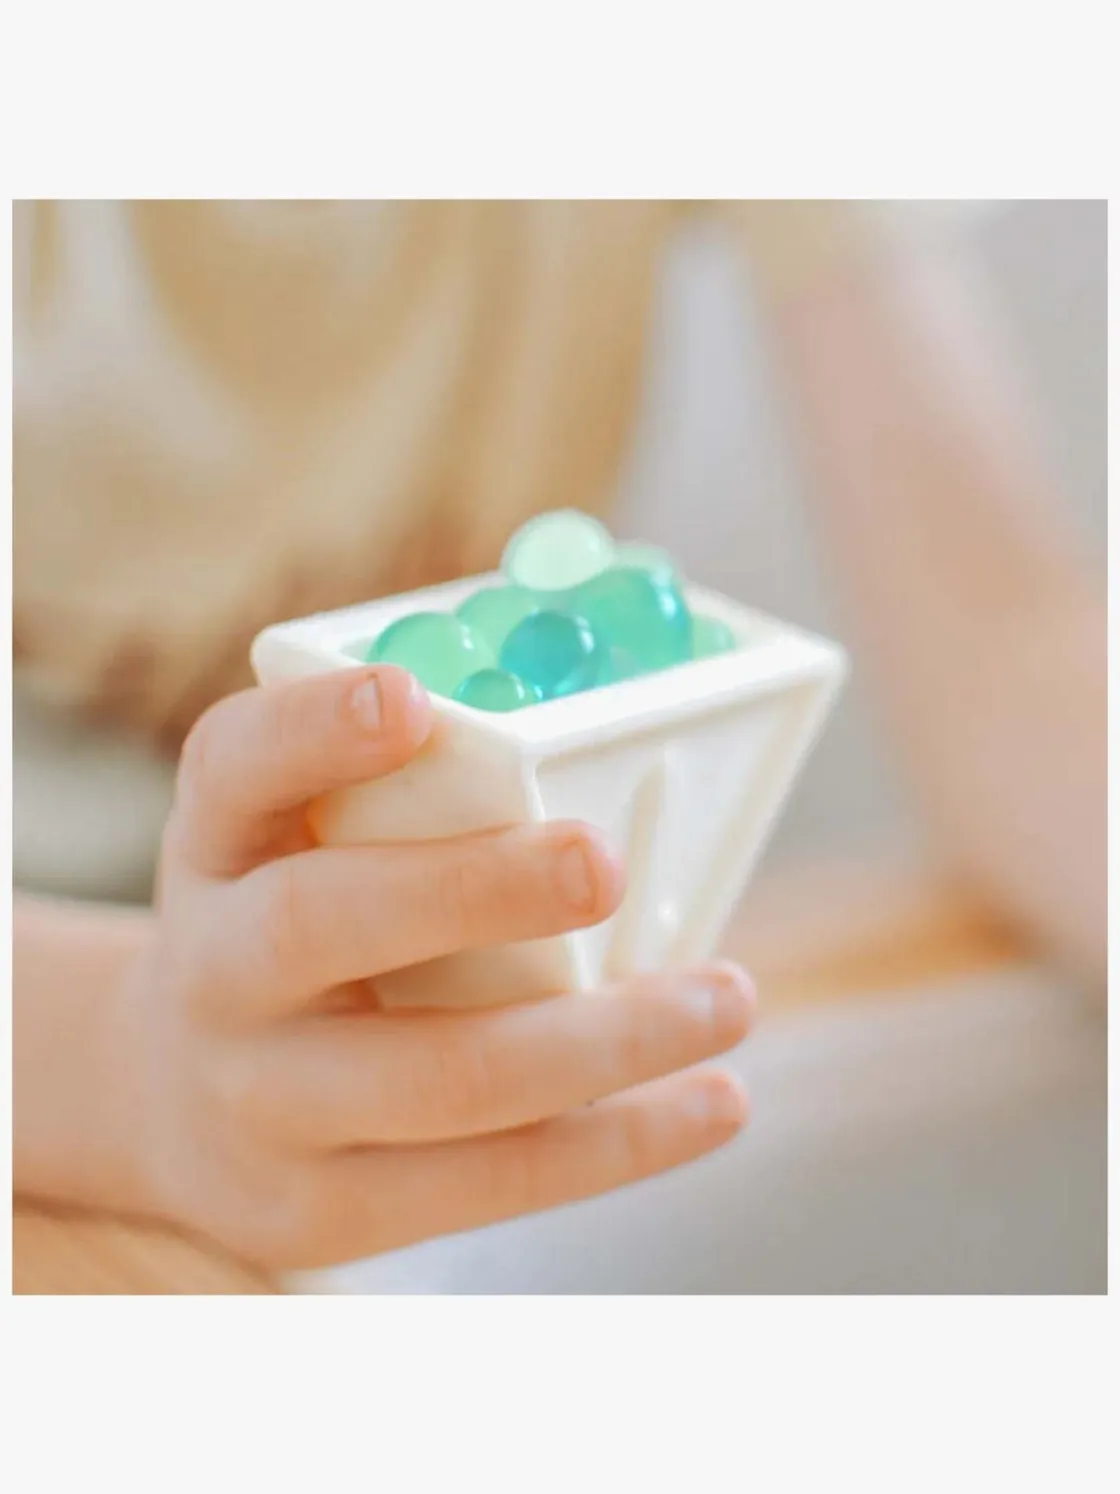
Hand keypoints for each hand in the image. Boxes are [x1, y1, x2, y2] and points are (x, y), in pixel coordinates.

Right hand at [107, 666, 753, 1270]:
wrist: (180, 1105)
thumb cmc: (294, 932)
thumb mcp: (303, 845)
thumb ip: (411, 799)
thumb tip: (625, 751)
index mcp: (219, 845)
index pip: (236, 766)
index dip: (315, 729)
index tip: (411, 698)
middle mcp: (214, 969)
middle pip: (320, 920)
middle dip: (473, 889)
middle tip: (603, 860)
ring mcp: (257, 1102)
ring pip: (441, 1076)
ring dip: (606, 1039)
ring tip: (728, 998)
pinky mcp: (323, 1209)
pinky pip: (489, 1180)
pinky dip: (619, 1142)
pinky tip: (713, 1101)